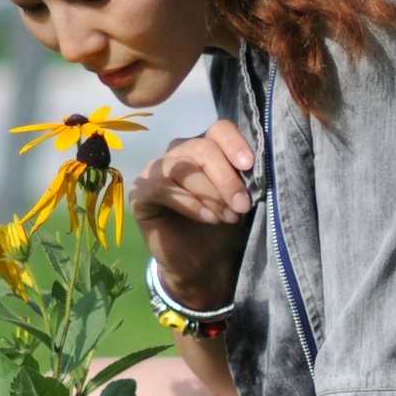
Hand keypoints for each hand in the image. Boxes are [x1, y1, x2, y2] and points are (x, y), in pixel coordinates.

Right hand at [128, 118, 254, 307]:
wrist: (203, 265)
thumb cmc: (223, 229)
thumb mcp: (240, 201)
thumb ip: (243, 179)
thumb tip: (255, 165)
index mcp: (206, 148)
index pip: (219, 130)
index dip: (234, 143)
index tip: (250, 165)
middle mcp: (180, 152)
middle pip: (202, 149)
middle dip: (226, 179)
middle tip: (243, 206)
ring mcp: (157, 170)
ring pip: (182, 167)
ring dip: (210, 193)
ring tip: (227, 218)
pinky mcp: (140, 191)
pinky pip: (162, 187)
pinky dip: (189, 202)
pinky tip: (207, 219)